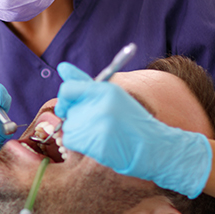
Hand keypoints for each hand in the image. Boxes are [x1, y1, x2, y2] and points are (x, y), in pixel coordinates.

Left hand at [54, 62, 211, 198]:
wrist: (153, 147)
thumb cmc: (130, 120)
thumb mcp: (112, 96)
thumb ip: (85, 83)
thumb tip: (61, 67)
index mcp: (105, 90)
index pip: (68, 89)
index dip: (64, 98)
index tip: (66, 106)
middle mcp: (100, 104)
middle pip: (67, 110)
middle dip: (75, 117)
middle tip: (96, 124)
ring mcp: (98, 125)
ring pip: (68, 127)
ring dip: (79, 132)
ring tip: (101, 134)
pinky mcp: (95, 143)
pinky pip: (71, 141)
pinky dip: (80, 144)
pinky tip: (97, 144)